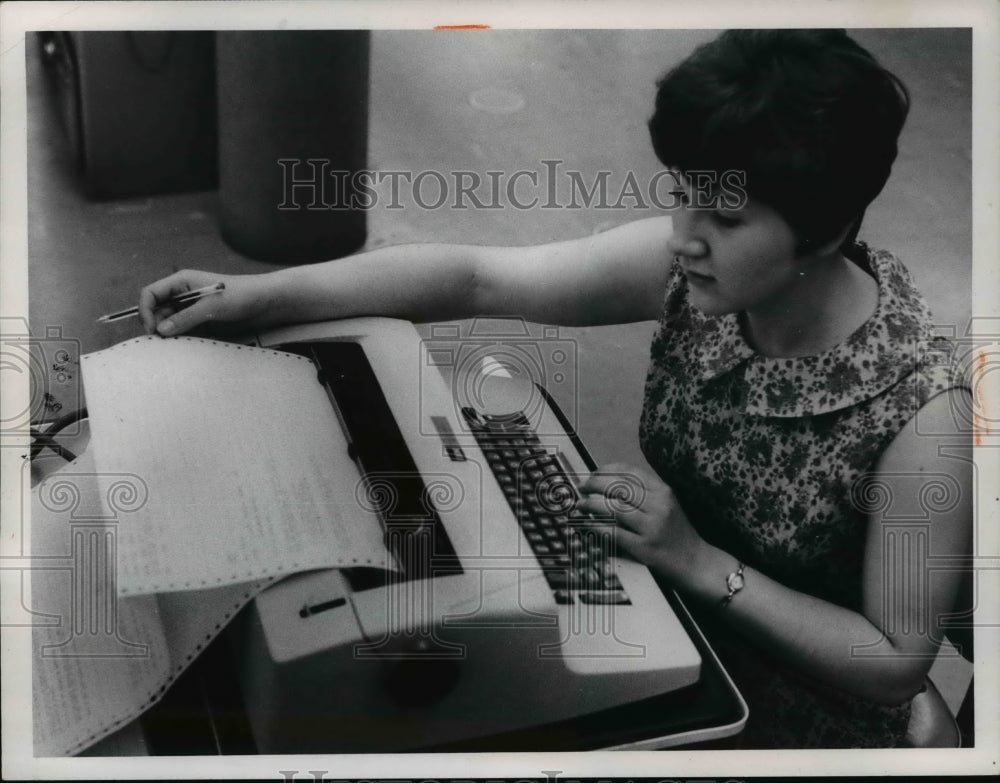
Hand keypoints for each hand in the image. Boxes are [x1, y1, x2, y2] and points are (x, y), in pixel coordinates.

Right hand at [138, 269, 275, 335]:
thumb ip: (185, 318)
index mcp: (181, 282)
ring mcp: (191, 309)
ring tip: (177, 345)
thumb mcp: (211, 306)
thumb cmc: (241, 295)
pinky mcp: (201, 322)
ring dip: (169, 334)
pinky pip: (183, 331)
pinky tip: (187, 345)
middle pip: (157, 311)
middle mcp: (182, 295)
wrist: (265, 303)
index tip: (152, 329)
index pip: (150, 294)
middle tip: (163, 343)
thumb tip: (161, 331)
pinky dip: (182, 339)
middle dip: (156, 326)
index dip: (145, 310)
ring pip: (169, 323)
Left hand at [575, 462, 703, 583]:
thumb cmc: (676, 532)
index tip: (593, 474)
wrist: (694, 561)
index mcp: (664, 491)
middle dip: (594, 484)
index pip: (630, 472)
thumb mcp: (667, 504)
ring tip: (580, 505)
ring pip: (613, 508)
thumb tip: (608, 481)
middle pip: (618, 487)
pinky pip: (613, 532)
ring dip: (591, 504)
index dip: (606, 470)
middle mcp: (659, 506)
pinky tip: (588, 524)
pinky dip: (596, 526)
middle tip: (582, 488)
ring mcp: (652, 527)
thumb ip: (644, 492)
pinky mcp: (644, 547)